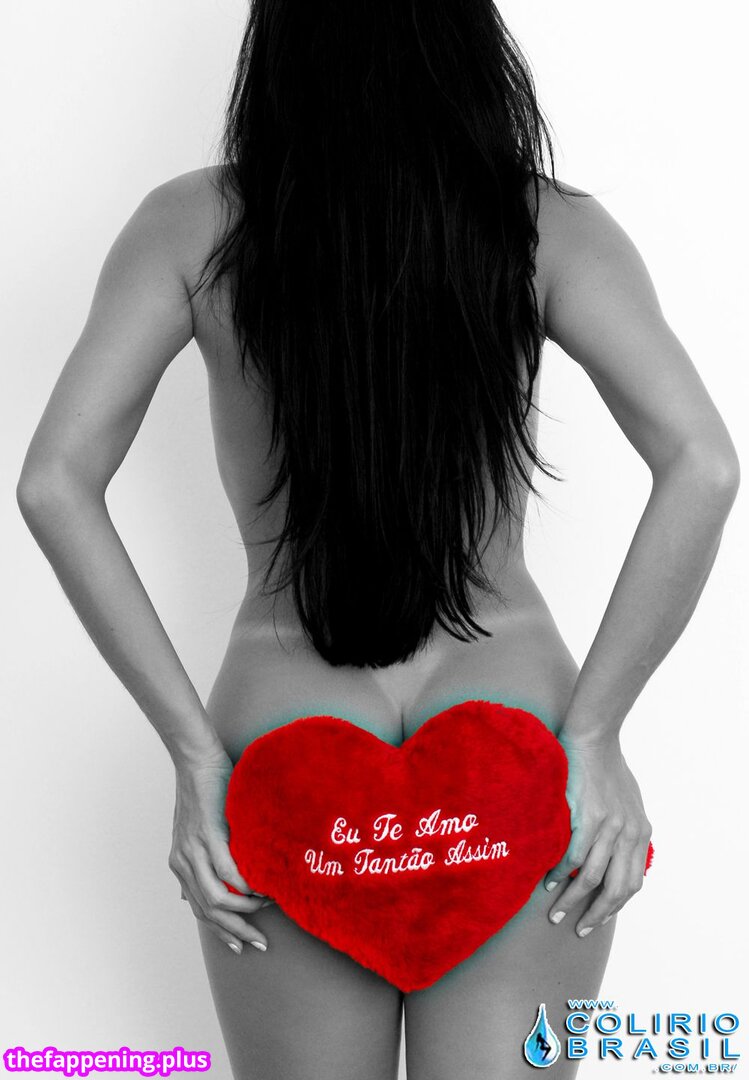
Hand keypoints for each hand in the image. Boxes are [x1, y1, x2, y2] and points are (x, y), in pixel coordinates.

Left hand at [169, 749, 273, 954]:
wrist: (198, 760)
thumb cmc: (203, 792)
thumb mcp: (192, 833)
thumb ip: (196, 862)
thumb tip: (189, 895)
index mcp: (181, 863)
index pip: (199, 909)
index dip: (220, 931)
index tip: (240, 947)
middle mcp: (184, 862)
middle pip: (209, 911)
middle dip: (236, 932)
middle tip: (259, 943)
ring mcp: (195, 850)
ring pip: (219, 899)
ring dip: (245, 911)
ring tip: (267, 909)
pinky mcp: (210, 836)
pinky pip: (229, 873)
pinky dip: (248, 887)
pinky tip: (264, 889)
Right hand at [544, 730, 651, 936]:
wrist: (593, 737)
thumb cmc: (606, 766)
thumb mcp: (628, 802)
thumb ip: (626, 829)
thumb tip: (616, 855)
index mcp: (641, 832)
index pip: (632, 883)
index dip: (614, 906)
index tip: (596, 919)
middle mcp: (629, 833)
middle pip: (615, 888)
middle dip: (595, 914)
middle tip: (578, 928)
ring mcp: (609, 826)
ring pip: (590, 877)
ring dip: (572, 899)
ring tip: (556, 912)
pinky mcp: (588, 816)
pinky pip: (572, 855)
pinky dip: (558, 873)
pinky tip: (546, 882)